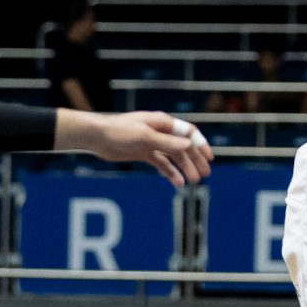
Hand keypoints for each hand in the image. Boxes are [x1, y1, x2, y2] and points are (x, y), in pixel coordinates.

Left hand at [82, 111, 212, 186]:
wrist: (97, 137)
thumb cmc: (119, 131)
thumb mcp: (144, 137)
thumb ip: (167, 143)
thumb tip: (188, 146)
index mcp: (163, 123)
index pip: (188, 133)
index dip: (200, 144)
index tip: (209, 158)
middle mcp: (160, 132)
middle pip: (183, 147)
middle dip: (195, 160)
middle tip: (204, 174)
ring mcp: (152, 143)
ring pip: (173, 157)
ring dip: (184, 168)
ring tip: (193, 181)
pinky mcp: (144, 153)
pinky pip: (161, 163)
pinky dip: (169, 172)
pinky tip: (176, 183)